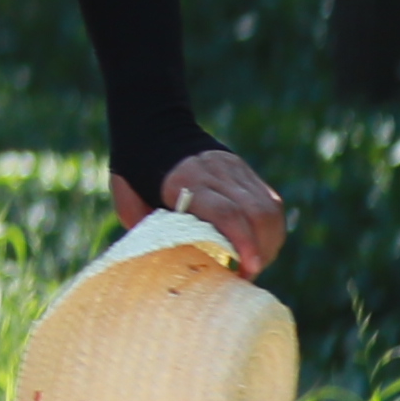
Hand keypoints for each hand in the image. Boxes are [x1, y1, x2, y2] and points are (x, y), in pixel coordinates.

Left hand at [129, 146, 289, 277]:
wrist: (152, 126)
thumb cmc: (134, 170)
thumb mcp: (128, 200)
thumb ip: (148, 228)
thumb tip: (171, 261)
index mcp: (185, 180)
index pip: (227, 213)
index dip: (244, 243)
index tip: (247, 270)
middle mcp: (216, 172)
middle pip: (258, 213)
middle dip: (261, 251)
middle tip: (247, 275)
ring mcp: (235, 168)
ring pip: (271, 209)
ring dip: (270, 242)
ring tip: (253, 263)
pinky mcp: (245, 170)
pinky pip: (271, 202)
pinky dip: (270, 228)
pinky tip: (258, 245)